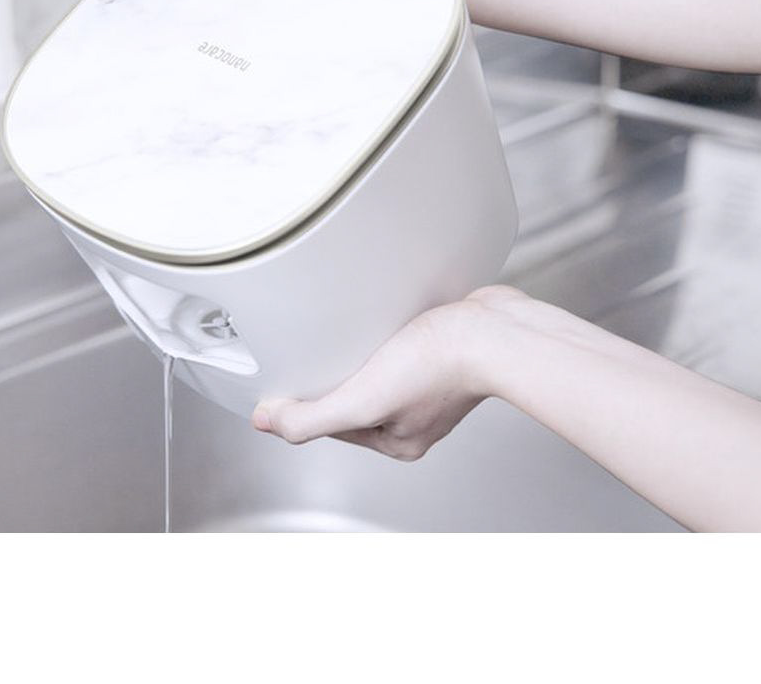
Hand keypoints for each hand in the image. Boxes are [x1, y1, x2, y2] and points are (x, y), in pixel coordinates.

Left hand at [252, 285, 535, 460]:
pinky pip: (401, 346)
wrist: (494, 329)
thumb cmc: (438, 367)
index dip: (309, 400)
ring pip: (378, 371)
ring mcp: (431, 384)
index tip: (292, 375)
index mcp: (396, 441)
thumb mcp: (362, 399)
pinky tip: (383, 318)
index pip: (333, 424)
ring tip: (352, 330)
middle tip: (322, 348)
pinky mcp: (442, 351)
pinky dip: (387, 333)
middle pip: (355, 396)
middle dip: (337, 374)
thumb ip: (312, 418)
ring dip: (363, 351)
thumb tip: (266, 422)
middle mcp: (414, 417)